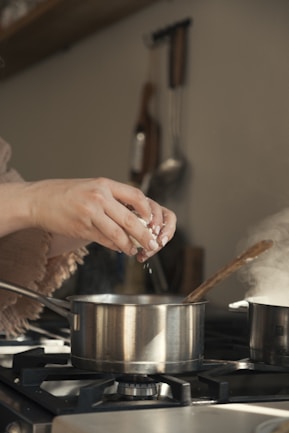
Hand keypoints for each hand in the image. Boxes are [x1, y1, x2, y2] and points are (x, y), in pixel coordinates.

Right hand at [21, 177, 175, 260]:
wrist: (38, 200)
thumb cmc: (65, 193)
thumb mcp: (91, 186)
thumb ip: (110, 197)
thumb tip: (131, 213)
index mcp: (103, 185)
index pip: (135, 196)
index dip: (147, 210)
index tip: (152, 220)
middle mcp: (99, 198)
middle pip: (130, 219)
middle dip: (145, 235)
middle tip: (153, 244)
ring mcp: (90, 214)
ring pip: (118, 234)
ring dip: (129, 245)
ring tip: (134, 250)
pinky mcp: (82, 228)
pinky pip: (104, 240)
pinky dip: (115, 247)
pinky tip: (119, 248)